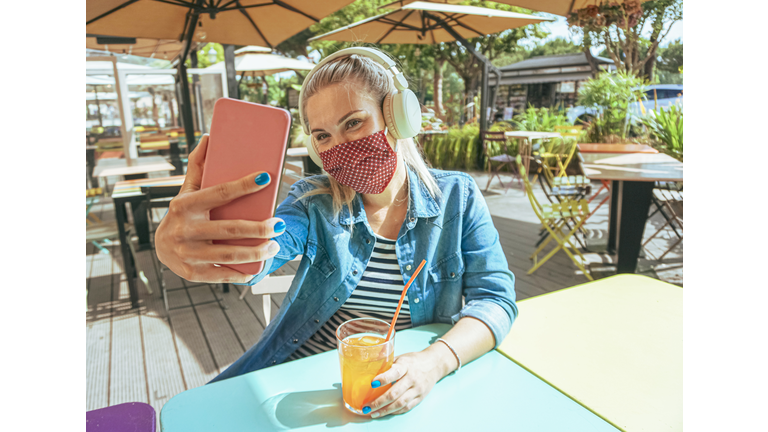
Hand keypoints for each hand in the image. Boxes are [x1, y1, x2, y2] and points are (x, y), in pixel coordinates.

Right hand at [155, 134, 283, 282]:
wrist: (160, 247)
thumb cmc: (182, 214)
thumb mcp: (186, 190)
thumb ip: (198, 166)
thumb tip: (209, 137)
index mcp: (184, 205)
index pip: (219, 192)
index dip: (244, 185)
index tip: (266, 177)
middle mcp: (184, 230)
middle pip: (230, 228)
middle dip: (260, 228)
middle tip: (279, 225)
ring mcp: (187, 253)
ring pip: (230, 253)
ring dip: (257, 251)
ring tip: (274, 245)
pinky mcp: (192, 272)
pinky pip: (223, 273)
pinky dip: (243, 273)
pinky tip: (258, 267)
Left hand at [365, 348, 450, 417]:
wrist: (434, 364)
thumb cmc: (414, 361)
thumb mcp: (401, 358)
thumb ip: (388, 365)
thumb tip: (369, 372)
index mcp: (406, 366)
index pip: (394, 372)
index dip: (383, 379)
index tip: (372, 383)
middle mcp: (412, 378)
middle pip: (395, 393)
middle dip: (379, 402)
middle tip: (367, 407)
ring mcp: (417, 389)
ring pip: (400, 403)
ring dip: (385, 410)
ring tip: (373, 413)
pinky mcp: (420, 398)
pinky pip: (406, 407)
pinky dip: (394, 411)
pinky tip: (385, 412)